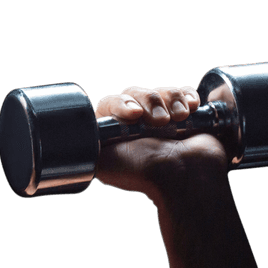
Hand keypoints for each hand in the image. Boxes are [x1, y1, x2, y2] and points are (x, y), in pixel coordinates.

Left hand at [93, 86, 228, 202]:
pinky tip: (191, 108)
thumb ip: (88, 147)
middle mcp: (136, 126)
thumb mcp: (103, 163)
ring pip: (161, 91)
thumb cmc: (146, 174)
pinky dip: (187, 97)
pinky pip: (184, 93)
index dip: (121, 103)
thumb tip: (77, 136)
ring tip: (179, 118)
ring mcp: (162, 119)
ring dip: (171, 100)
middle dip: (150, 102)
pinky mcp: (186, 115)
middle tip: (160, 122)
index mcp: (114, 134)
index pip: (110, 103)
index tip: (134, 115)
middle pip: (136, 93)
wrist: (186, 177)